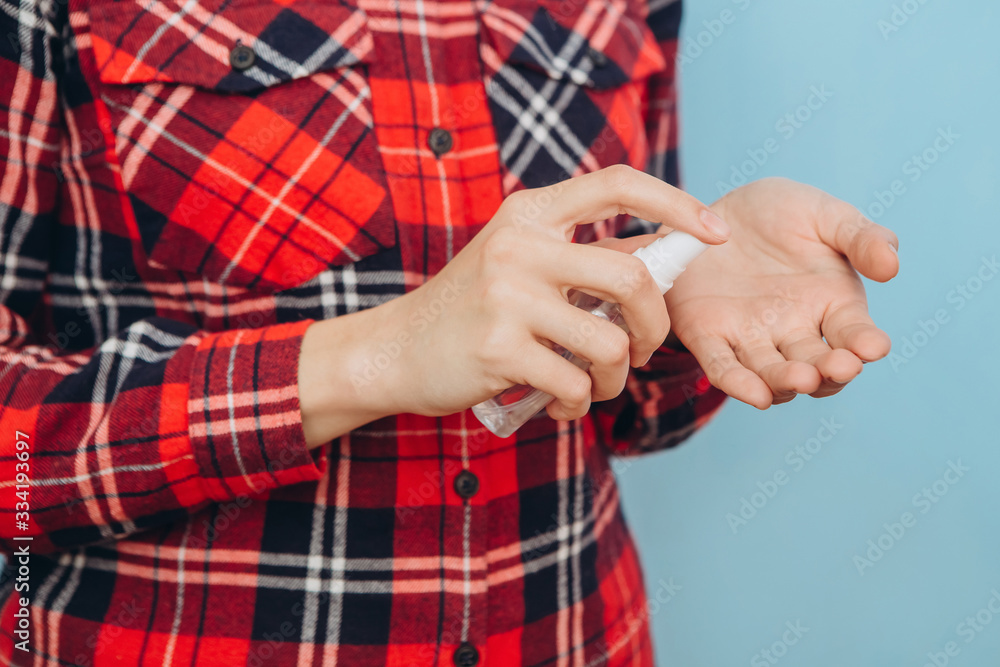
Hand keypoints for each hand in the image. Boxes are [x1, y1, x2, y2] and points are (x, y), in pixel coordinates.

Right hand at [299, 166, 729, 444]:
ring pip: (611, 343)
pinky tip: (562, 402)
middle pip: (632, 277)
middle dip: (657, 325)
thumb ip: (577, 259)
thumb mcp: (516, 262)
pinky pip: (575, 382)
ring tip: (595, 385)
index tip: (715, 234)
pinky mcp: (498, 349)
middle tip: (645, 350)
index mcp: (530, 213)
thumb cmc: (469, 309)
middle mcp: (520, 244)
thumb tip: (661, 266)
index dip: (676, 203)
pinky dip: (581, 402)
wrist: (393, 349)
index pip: (617, 183)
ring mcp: (507, 295)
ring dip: (617, 378)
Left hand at [662, 177, 899, 408]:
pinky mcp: (709, 336)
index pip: (853, 333)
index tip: (874, 346)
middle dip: (830, 371)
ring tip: (801, 380)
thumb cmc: (780, 213)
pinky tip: (754, 394)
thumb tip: (892, 265)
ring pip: (772, 373)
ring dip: (787, 381)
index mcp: (831, 303)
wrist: (711, 211)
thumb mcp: (823, 215)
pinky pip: (723, 366)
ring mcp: (751, 337)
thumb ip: (860, 237)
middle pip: (816, 364)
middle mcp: (794, 330)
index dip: (865, 343)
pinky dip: (738, 383)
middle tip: (840, 368)